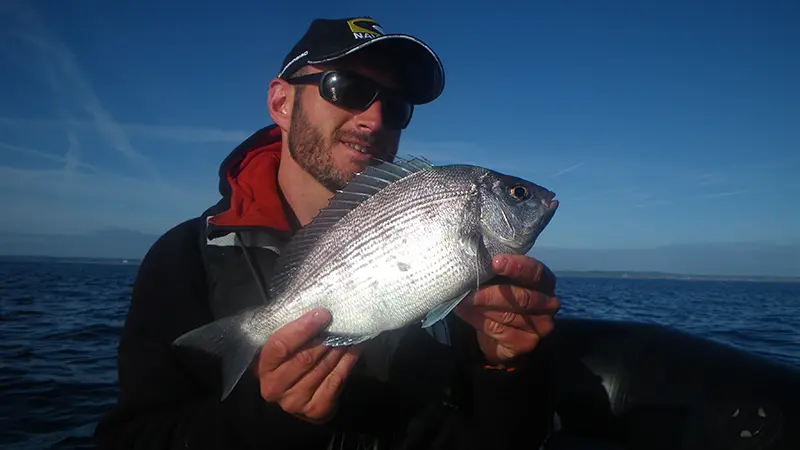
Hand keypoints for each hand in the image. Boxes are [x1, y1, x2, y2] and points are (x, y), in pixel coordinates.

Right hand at [257, 308, 362, 422]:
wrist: (296, 395)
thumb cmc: (288, 361)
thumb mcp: (281, 346)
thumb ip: (291, 331)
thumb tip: (316, 309)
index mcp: (262, 367)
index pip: (280, 345)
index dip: (302, 328)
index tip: (322, 314)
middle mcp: (274, 388)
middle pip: (304, 358)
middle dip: (325, 338)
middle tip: (339, 322)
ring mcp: (295, 401)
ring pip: (323, 368)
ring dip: (339, 348)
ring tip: (350, 332)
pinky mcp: (316, 409)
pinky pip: (336, 380)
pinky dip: (348, 362)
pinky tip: (355, 348)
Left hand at [455, 254, 559, 366]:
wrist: (502, 333)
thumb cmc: (502, 296)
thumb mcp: (503, 280)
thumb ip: (496, 270)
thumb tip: (472, 261)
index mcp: (545, 281)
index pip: (535, 272)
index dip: (516, 266)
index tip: (494, 263)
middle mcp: (549, 304)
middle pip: (522, 297)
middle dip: (492, 292)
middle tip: (469, 287)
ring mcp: (542, 326)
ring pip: (508, 315)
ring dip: (480, 307)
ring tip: (462, 299)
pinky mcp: (527, 343)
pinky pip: (500, 330)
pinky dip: (478, 320)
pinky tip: (464, 312)